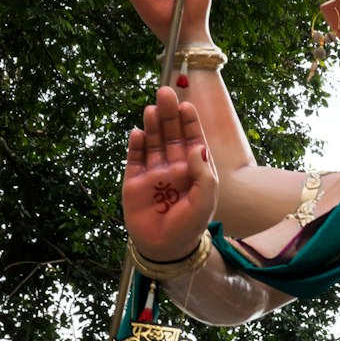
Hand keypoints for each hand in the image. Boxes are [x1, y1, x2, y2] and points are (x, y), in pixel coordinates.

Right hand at [123, 87, 218, 259]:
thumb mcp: (205, 199)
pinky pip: (135, 159)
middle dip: (169, 114)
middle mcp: (173, 166)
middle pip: (171, 134)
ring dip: (153, 125)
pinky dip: (136, 145)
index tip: (186, 104)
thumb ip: (203, 174)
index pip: (192, 138)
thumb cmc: (190, 224)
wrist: (165, 247)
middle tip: (166, 93)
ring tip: (153, 108)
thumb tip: (197, 147)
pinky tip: (139, 132)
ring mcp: (153, 173)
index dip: (189, 121)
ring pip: (153, 142)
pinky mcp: (134, 182)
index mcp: (193, 168)